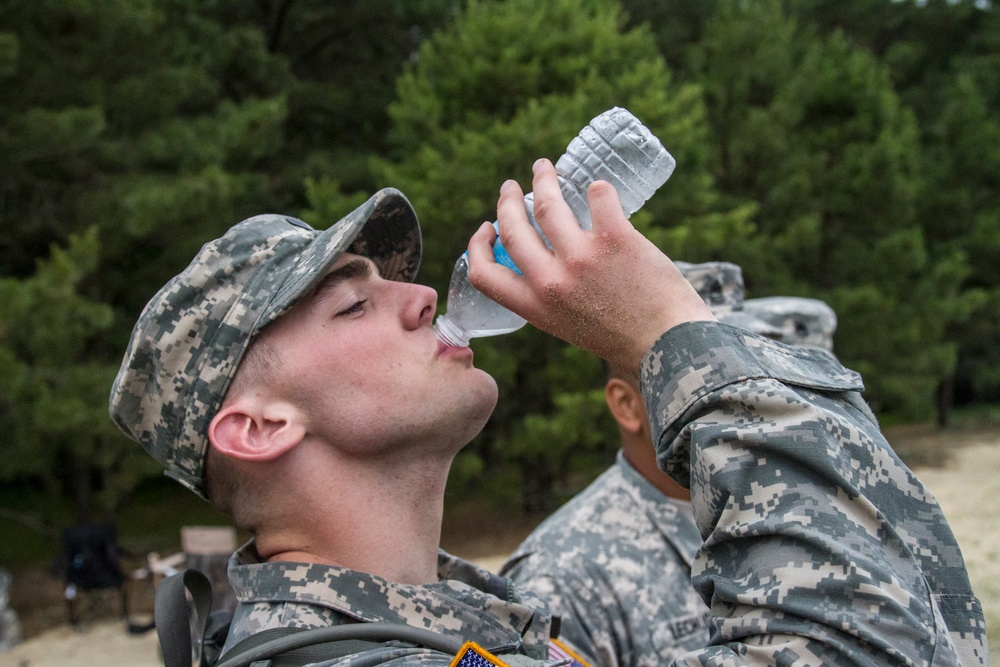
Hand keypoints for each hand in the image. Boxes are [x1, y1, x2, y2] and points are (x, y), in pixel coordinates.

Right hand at [467, 158, 714, 374]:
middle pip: (512, 228)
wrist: (670, 345)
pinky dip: (597, 188)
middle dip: (507, 201)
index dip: (478, 245)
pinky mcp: (615, 238)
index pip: (484, 273)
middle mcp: (551, 281)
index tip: (487, 227)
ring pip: (549, 204)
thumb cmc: (625, 339)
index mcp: (536, 306)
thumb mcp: (569, 325)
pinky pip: (598, 196)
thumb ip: (550, 298)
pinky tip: (599, 187)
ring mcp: (582, 257)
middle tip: (512, 186)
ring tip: (545, 169)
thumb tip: (543, 262)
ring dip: (543, 179)